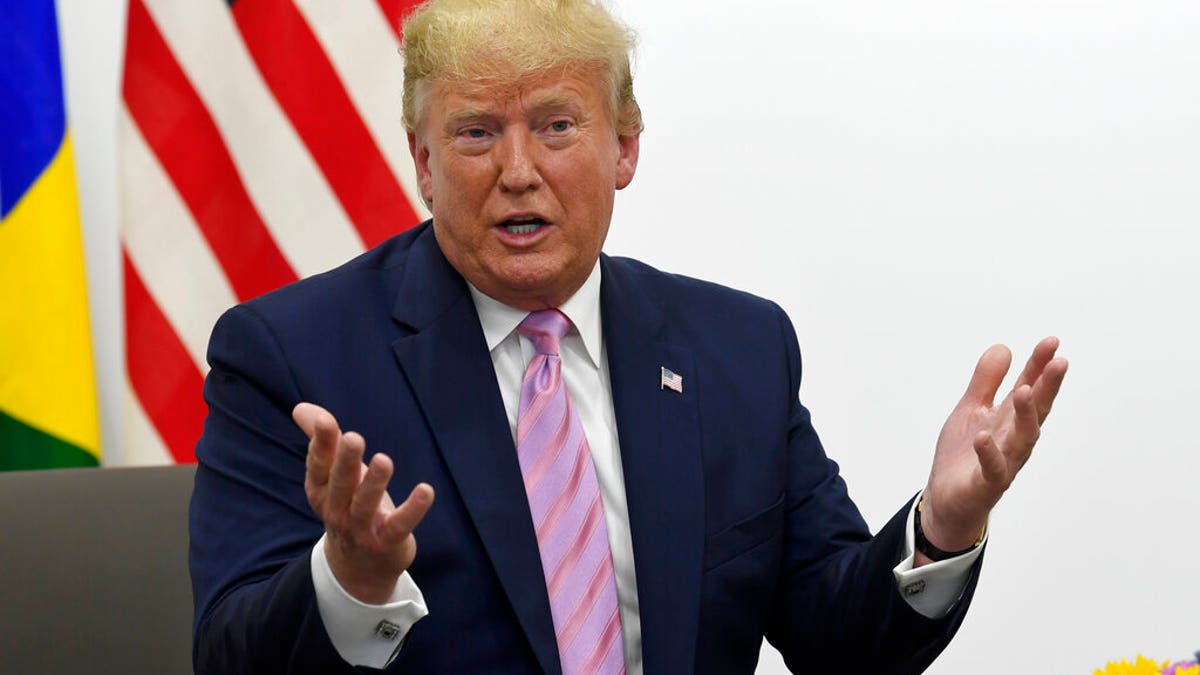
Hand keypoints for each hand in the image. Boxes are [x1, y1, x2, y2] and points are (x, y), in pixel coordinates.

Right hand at [293, 402, 434, 603]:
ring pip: (365, 504)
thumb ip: (322, 442)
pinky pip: (400, 525)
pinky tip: (426, 490)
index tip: (325, 420)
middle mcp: (336, 509)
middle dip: (346, 461)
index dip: (321, 443)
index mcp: (321, 490)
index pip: (319, 465)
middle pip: (341, 483)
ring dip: (375, 483)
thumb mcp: (333, 476)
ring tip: (384, 460)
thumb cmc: (347, 507)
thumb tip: (300, 408)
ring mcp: (360, 528)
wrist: (358, 568)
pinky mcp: (386, 541)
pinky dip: (413, 509)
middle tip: (355, 438)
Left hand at [918, 337, 1067, 561]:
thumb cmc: (964, 454)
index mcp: (1010, 419)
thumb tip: (1004, 348)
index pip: (1030, 388)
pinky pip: (992, 469)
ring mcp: (1003, 462)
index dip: (1040, 366)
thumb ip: (986, 381)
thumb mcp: (971, 409)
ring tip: (1024, 391)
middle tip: (1059, 361)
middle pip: (1036, 411)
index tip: (1052, 342)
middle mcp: (1013, 439)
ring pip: (1022, 439)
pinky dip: (989, 453)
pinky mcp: (986, 484)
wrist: (946, 498)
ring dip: (1025, 416)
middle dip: (1047, 386)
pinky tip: (983, 436)